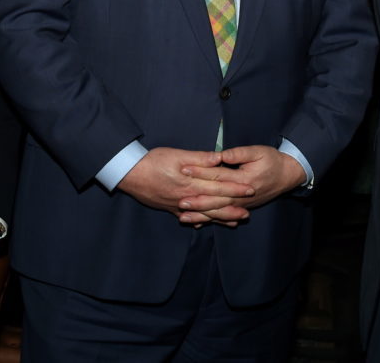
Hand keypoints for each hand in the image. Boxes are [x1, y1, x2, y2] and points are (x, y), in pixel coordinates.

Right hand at [117, 147, 254, 225]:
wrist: (129, 174)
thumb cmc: (152, 161)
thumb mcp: (177, 154)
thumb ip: (199, 158)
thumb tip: (219, 158)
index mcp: (191, 182)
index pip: (219, 185)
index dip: (235, 188)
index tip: (250, 189)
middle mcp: (187, 197)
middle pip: (214, 204)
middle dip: (232, 208)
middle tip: (248, 213)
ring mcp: (179, 205)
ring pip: (203, 214)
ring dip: (220, 218)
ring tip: (234, 222)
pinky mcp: (170, 208)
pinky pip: (189, 217)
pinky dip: (200, 221)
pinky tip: (205, 224)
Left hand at [180, 146, 304, 219]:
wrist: (288, 176)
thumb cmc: (272, 160)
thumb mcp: (258, 152)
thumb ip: (239, 153)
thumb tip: (221, 154)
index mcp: (243, 179)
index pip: (218, 175)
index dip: (200, 172)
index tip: (184, 169)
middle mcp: (241, 196)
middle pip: (215, 199)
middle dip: (197, 200)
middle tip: (179, 200)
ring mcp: (241, 204)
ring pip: (218, 212)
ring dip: (200, 215)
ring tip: (183, 216)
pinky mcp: (241, 208)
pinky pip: (224, 216)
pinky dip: (210, 220)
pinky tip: (197, 223)